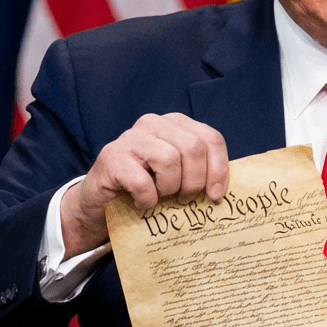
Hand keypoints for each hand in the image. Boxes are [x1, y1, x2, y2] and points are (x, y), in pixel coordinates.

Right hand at [61, 113, 228, 257]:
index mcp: (176, 124)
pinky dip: (147, 199)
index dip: (219, 169)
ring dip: (169, 188)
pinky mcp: (111, 156)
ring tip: (160, 197)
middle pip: (194, 148)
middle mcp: (154, 123)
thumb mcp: (179, 176)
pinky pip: (142, 181)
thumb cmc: (147, 190)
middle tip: (184, 199)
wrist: (102, 204)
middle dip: (195, 181)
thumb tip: (224, 190)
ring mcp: (131, 137)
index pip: (211, 139)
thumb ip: (201, 172)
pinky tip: (141, 203)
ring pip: (170, 160)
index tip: (215, 195)